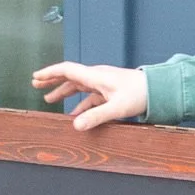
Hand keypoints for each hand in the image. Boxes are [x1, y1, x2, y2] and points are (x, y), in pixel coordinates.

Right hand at [32, 61, 147, 130]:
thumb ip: (95, 117)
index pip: (67, 70)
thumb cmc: (140, 94)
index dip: (50, 73)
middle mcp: (97, 77)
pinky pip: (90, 96)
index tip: (36, 77)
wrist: (159, 90)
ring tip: (50, 100)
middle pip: (70, 76)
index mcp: (96, 76)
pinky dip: (80, 104)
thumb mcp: (116, 107)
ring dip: (64, 92)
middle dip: (52, 81)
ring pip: (78, 86)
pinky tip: (75, 114)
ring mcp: (104, 84)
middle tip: (36, 84)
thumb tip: (75, 125)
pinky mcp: (110, 92)